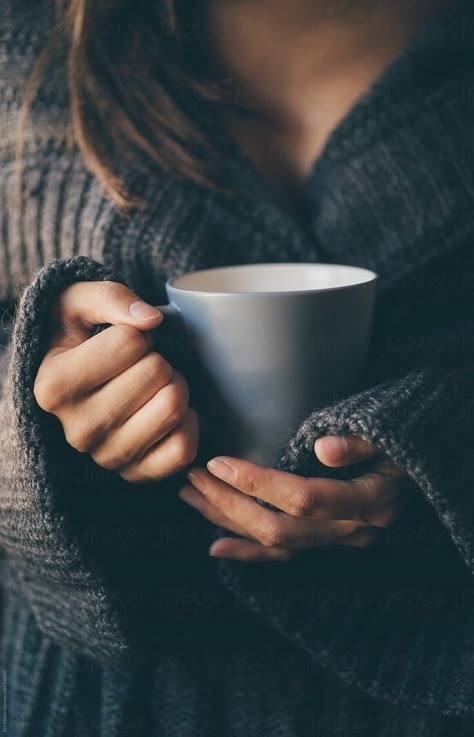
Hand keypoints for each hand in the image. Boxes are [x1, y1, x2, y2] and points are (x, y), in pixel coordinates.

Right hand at [34, 280, 198, 481]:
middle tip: (143, 364)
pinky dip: (188, 422)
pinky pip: (183, 449)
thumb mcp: (78, 304)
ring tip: (154, 385)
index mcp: (54, 387)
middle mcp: (77, 429)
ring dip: (176, 386)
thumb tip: (151, 320)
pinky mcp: (135, 474)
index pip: (131, 342)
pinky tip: (168, 410)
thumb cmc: (77, 340)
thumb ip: (111, 298)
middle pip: (157, 372)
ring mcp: (107, 456)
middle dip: (159, 358)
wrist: (75, 388)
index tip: (122, 343)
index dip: (137, 333)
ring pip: (174, 406)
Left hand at [179, 435, 408, 560]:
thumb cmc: (402, 445)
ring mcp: (339, 543)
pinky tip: (215, 545)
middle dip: (229, 503)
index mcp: (369, 501)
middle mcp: (352, 531)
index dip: (257, 483)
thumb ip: (360, 442)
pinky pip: (284, 556)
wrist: (421, 472)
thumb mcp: (391, 436)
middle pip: (279, 526)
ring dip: (228, 521)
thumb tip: (324, 449)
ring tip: (190, 497)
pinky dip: (248, 552)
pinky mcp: (328, 544)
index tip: (218, 462)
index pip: (302, 498)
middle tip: (192, 476)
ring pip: (275, 542)